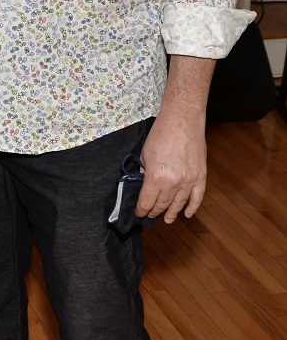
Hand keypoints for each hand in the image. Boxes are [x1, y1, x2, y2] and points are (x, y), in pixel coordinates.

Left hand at [135, 55, 214, 223]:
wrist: (182, 120)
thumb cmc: (161, 134)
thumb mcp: (145, 153)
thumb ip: (145, 172)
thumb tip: (143, 185)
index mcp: (156, 178)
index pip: (147, 201)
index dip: (141, 209)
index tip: (139, 212)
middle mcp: (173, 183)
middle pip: (162, 204)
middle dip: (155, 211)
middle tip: (151, 214)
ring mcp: (189, 181)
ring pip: (179, 204)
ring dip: (172, 213)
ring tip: (168, 220)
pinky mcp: (200, 177)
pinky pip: (197, 198)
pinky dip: (192, 208)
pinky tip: (187, 214)